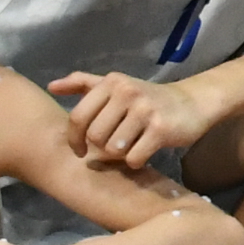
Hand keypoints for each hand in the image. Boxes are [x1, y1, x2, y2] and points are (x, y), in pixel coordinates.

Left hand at [46, 69, 215, 169]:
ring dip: (120, 155)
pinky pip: (133, 158)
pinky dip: (136, 161)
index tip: (79, 149)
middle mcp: (127, 93)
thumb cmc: (147, 97)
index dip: (74, 139)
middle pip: (95, 136)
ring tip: (130, 146)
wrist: (192, 102)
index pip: (78, 117)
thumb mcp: (116, 85)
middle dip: (102, 147)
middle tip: (115, 145)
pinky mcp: (161, 129)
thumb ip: (83, 83)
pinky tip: (144, 152)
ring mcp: (145, 110)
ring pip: (113, 149)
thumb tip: (51, 86)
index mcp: (111, 82)